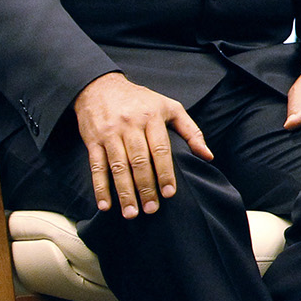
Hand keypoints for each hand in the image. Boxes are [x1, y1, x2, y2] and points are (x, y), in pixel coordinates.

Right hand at [73, 72, 214, 218]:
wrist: (100, 87)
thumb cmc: (142, 100)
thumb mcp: (170, 107)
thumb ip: (191, 131)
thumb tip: (208, 156)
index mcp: (153, 117)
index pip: (160, 149)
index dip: (165, 172)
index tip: (170, 193)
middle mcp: (130, 125)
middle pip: (139, 161)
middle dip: (146, 187)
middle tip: (152, 209)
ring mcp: (110, 133)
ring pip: (118, 167)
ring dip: (124, 192)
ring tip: (131, 213)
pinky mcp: (92, 141)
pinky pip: (96, 167)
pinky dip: (100, 187)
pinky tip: (105, 205)